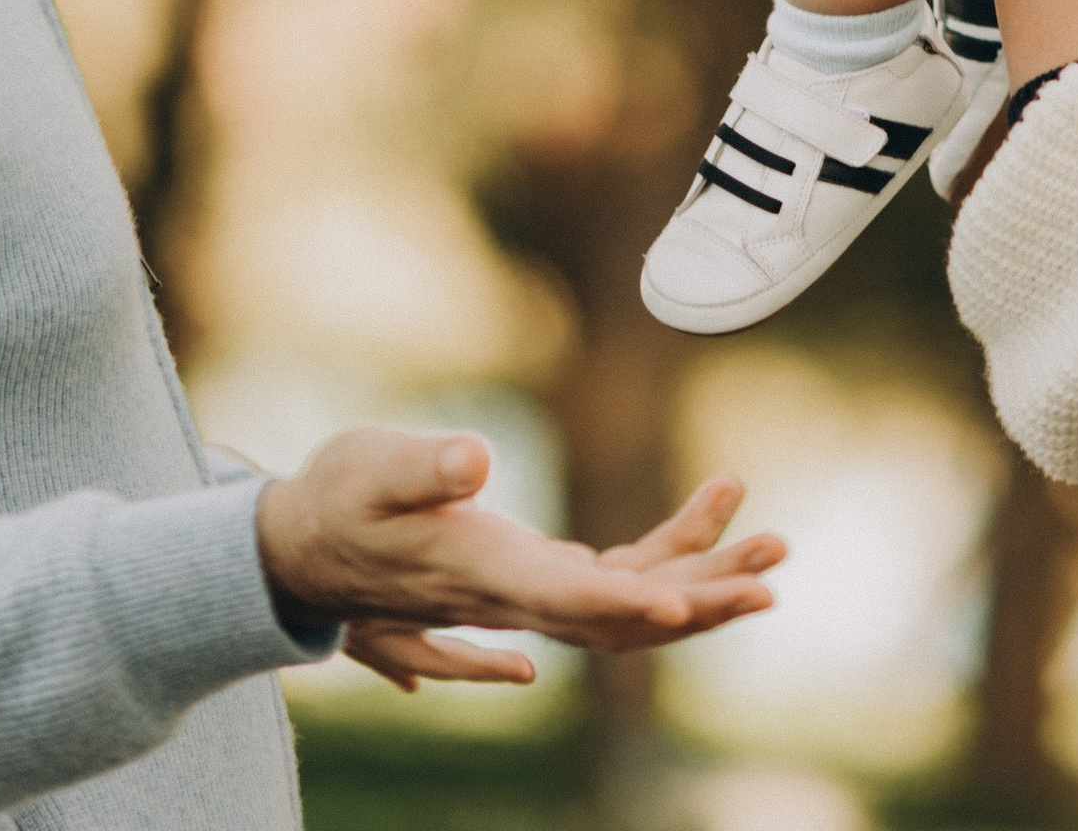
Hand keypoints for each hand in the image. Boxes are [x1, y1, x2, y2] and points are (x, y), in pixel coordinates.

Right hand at [255, 431, 782, 694]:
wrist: (303, 545)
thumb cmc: (335, 499)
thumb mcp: (371, 468)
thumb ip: (422, 468)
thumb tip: (475, 463)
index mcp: (484, 572)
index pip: (572, 600)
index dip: (632, 604)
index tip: (688, 603)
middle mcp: (516, 596)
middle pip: (626, 615)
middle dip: (705, 593)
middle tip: (775, 561)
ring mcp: (527, 590)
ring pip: (632, 599)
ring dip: (703, 574)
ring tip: (771, 538)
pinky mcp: (529, 571)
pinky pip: (614, 574)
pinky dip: (667, 549)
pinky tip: (708, 511)